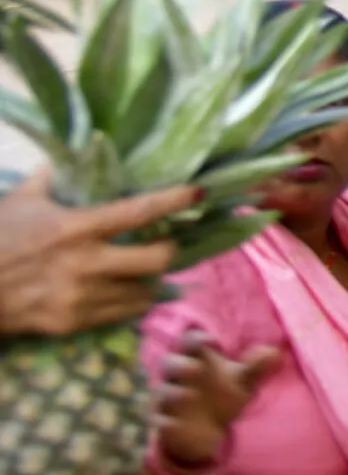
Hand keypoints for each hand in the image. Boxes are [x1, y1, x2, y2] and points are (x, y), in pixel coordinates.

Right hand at [0, 173, 190, 338]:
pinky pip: (121, 315)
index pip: (139, 211)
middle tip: (167, 243)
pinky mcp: (71, 324)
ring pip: (144, 293)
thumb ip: (55, 177)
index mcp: (75, 228)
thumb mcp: (22, 200)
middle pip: (156, 260)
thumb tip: (80, 150)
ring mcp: (79, 298)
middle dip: (169, 250)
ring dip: (151, 280)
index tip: (198, 193)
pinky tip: (126, 292)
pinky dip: (130, 302)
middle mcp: (84, 264)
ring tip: (147, 270)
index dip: (174, 200)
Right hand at [153, 329, 279, 468]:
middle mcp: (178, 375)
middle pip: (170, 363)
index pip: (190, 341)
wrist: (208, 428)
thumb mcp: (242, 381)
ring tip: (189, 395)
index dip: (197, 338)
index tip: (214, 342)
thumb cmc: (223, 394)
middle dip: (180, 365)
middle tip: (197, 368)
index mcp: (196, 358)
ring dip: (173, 393)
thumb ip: (254, 367)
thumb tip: (274, 353)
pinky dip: (166, 422)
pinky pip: (160, 420)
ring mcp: (168, 398)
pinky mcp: (165, 421)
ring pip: (162, 391)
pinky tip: (174, 424)